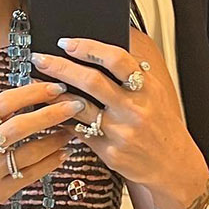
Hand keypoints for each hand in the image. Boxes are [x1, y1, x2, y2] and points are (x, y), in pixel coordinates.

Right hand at [0, 82, 81, 208]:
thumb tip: (35, 92)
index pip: (5, 102)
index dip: (33, 93)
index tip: (56, 87)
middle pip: (20, 127)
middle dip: (51, 114)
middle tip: (74, 105)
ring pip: (30, 153)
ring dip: (56, 139)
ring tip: (72, 129)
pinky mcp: (0, 192)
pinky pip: (32, 175)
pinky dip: (51, 162)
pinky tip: (63, 152)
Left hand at [30, 29, 207, 194]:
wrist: (173, 166)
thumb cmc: (161, 124)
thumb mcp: (155, 92)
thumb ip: (132, 72)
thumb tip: (102, 47)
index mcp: (145, 89)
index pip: (117, 60)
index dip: (89, 48)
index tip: (66, 42)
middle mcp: (133, 109)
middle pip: (92, 82)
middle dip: (60, 67)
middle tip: (40, 58)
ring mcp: (121, 132)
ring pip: (79, 107)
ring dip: (53, 93)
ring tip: (35, 82)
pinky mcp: (109, 152)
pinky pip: (78, 130)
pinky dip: (61, 118)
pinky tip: (48, 109)